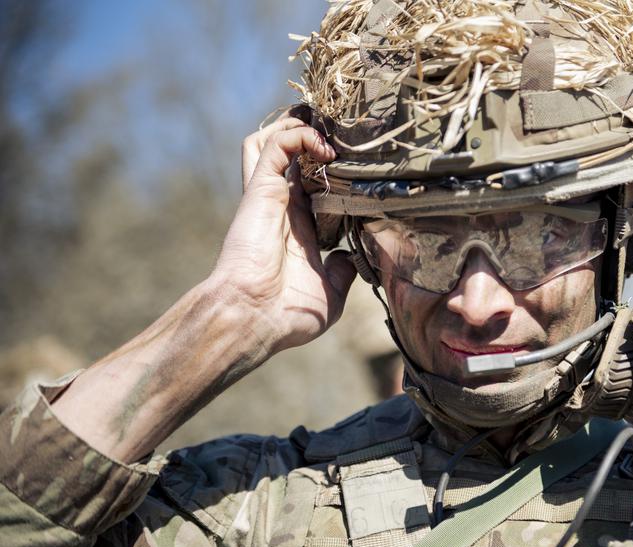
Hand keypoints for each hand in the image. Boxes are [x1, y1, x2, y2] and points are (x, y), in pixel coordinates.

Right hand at [211, 117, 356, 352]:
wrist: (254, 318)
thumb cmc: (287, 314)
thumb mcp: (331, 292)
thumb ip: (342, 270)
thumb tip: (350, 258)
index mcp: (301, 224)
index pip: (312, 179)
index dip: (332, 163)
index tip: (360, 158)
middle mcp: (284, 203)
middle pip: (291, 149)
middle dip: (316, 131)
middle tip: (346, 128)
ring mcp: (270, 193)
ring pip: (275, 136)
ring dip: (302, 124)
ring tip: (329, 126)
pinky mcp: (260, 188)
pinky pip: (274, 144)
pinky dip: (299, 134)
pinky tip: (324, 148)